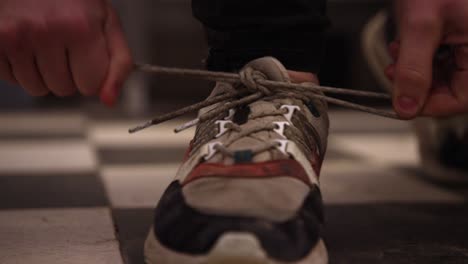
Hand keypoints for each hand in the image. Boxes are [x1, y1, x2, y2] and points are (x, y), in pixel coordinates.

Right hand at [0, 0, 132, 105]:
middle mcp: (47, 31)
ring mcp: (16, 37)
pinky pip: (12, 80)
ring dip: (44, 74)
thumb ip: (119, 63)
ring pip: (38, 89)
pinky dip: (21, 68)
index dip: (92, 73)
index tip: (87, 55)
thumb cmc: (75, 1)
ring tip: (46, 45)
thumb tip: (109, 99)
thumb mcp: (108, 25)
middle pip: (64, 90)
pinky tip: (28, 45)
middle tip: (65, 47)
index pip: (90, 86)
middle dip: (69, 74)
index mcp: (80, 28)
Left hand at [387, 0, 467, 118]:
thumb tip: (407, 108)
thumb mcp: (420, 26)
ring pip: (442, 76)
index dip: (430, 105)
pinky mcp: (457, 39)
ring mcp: (467, 44)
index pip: (462, 98)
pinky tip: (406, 46)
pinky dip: (417, 58)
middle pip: (451, 88)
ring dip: (414, 71)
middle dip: (417, 83)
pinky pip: (439, 61)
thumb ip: (414, 70)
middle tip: (396, 72)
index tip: (403, 103)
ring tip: (400, 52)